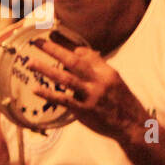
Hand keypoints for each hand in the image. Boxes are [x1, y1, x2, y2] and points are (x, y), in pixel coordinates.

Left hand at [28, 39, 145, 139]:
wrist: (134, 125)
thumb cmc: (121, 102)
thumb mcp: (114, 81)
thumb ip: (97, 67)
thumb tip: (78, 51)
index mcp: (107, 72)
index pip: (87, 55)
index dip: (69, 48)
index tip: (52, 39)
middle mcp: (100, 81)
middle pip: (74, 61)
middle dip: (54, 50)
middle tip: (37, 42)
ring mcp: (91, 95)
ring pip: (66, 78)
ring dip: (47, 70)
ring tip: (30, 63)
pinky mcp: (85, 110)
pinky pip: (64, 100)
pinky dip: (49, 94)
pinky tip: (36, 89)